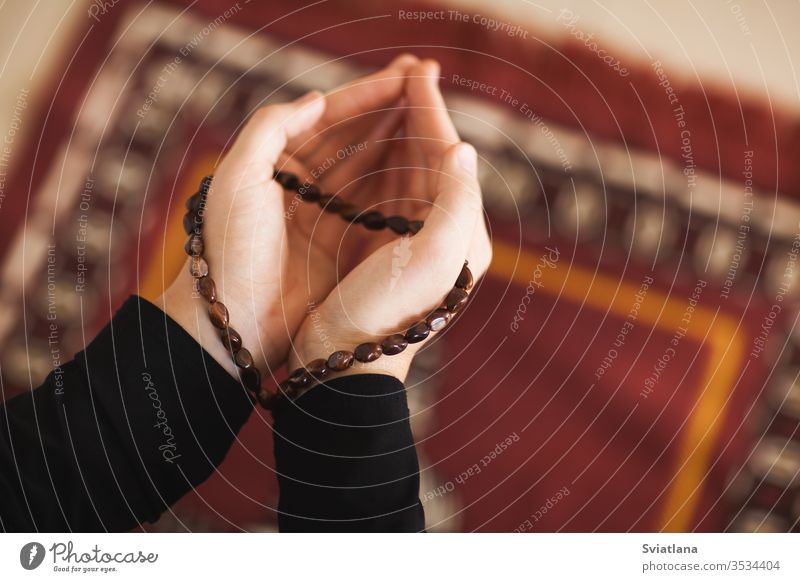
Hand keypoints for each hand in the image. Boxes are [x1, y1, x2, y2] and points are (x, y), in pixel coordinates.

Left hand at [157, 55, 420, 380]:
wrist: (234, 322)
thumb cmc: (232, 249)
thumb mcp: (238, 179)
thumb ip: (271, 129)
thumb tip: (317, 99)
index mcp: (275, 162)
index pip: (327, 118)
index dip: (365, 95)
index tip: (403, 76)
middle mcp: (303, 185)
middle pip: (353, 138)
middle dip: (388, 110)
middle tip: (427, 83)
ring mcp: (325, 215)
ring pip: (369, 168)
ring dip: (399, 140)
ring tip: (432, 115)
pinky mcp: (342, 245)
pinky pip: (377, 206)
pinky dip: (399, 183)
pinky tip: (424, 165)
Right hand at [288, 60, 492, 381]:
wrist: (348, 359)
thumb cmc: (387, 312)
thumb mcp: (431, 258)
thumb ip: (455, 203)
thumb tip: (464, 148)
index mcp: (463, 233)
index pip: (449, 158)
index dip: (432, 114)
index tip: (417, 75)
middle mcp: (444, 233)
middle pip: (432, 159)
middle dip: (420, 114)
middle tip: (408, 70)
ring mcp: (413, 240)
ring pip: (409, 169)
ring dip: (400, 129)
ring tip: (390, 93)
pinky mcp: (385, 247)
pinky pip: (385, 189)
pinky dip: (379, 157)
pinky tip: (368, 139)